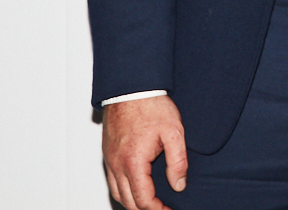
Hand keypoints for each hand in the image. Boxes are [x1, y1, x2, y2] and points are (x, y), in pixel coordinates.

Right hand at [102, 95, 186, 209]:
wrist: (131, 89)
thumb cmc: (152, 106)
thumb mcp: (174, 132)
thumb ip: (178, 162)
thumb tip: (179, 185)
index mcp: (134, 162)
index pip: (143, 199)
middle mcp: (117, 165)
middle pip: (127, 201)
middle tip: (162, 209)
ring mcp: (110, 160)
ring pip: (117, 193)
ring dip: (132, 202)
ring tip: (150, 204)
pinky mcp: (108, 153)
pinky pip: (112, 180)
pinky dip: (123, 190)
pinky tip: (136, 187)